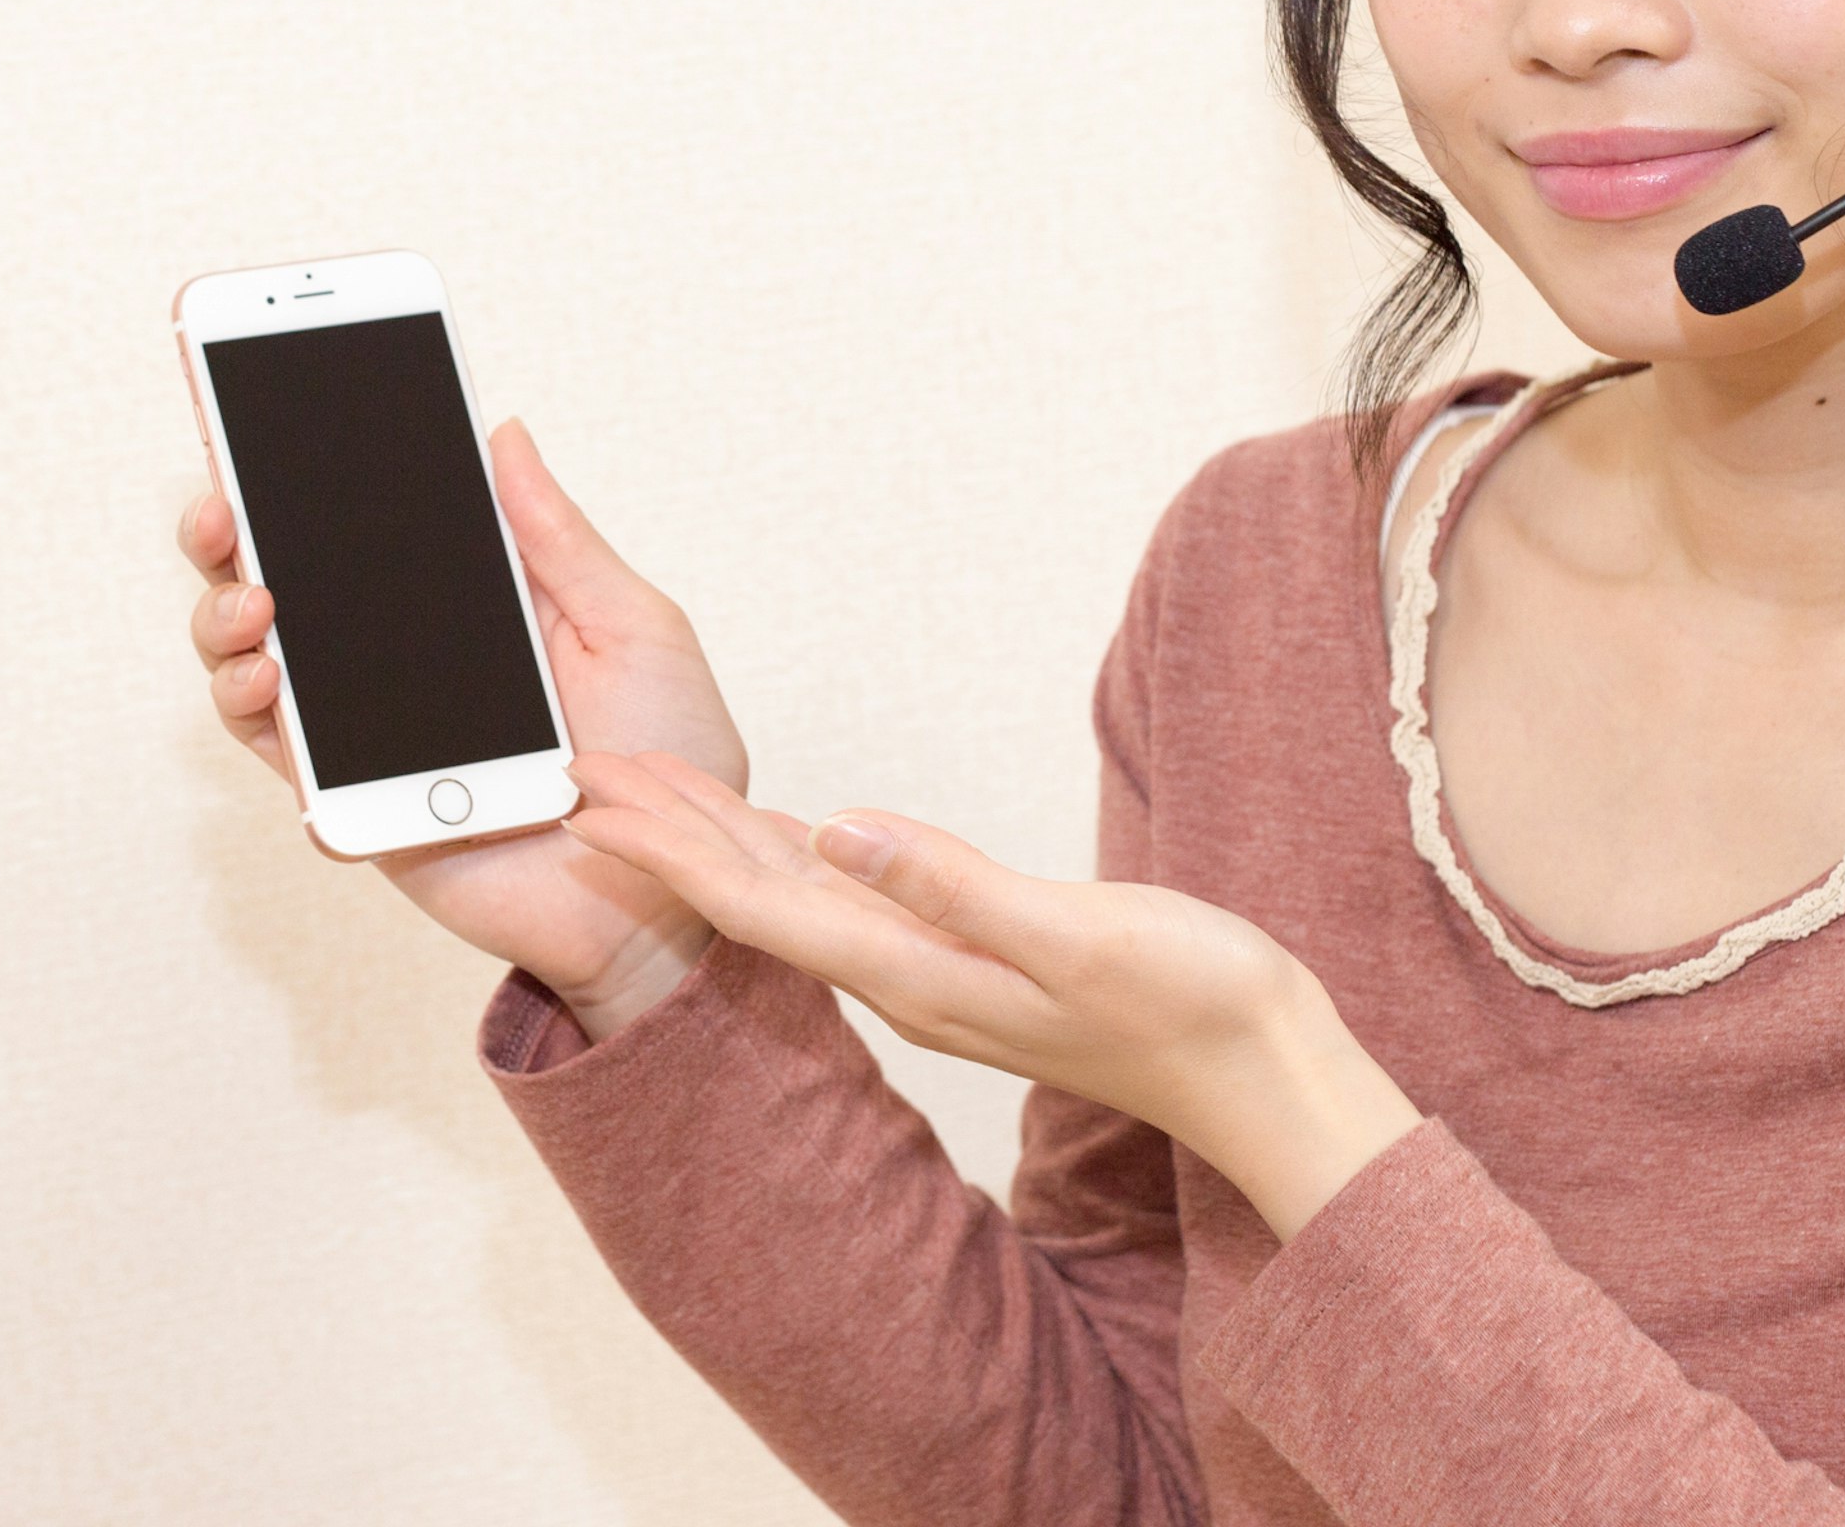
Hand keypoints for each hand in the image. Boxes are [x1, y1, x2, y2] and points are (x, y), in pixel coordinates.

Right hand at [182, 422, 741, 1041]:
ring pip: (259, 669)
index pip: (363, 527)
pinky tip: (269, 688)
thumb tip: (504, 433)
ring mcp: (375, 735)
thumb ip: (561, 541)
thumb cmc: (667, 759)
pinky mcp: (365, 808)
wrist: (669, 888)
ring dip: (228, 628)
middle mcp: (402, 661)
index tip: (258, 417)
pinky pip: (290, 766)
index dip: (301, 477)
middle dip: (231, 538)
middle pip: (283, 587)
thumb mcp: (634, 628)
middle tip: (222, 508)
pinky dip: (263, 724)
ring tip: (255, 606)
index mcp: (465, 602)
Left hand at [562, 751, 1422, 1241]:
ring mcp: (938, 974)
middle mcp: (908, 978)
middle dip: (664, 837)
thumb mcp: (1077, 934)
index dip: (668, 848)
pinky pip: (850, 902)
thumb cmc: (1192, 1002)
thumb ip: (956, 885)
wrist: (1264, 1074)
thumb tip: (842, 829)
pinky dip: (793, 858)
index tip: (591, 798)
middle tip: (580, 772)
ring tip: (649, 794)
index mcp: (918, 970)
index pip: (761, 903)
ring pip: (796, 897)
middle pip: (755, 898)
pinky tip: (782, 836)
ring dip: (716, 845)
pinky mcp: (972, 959)